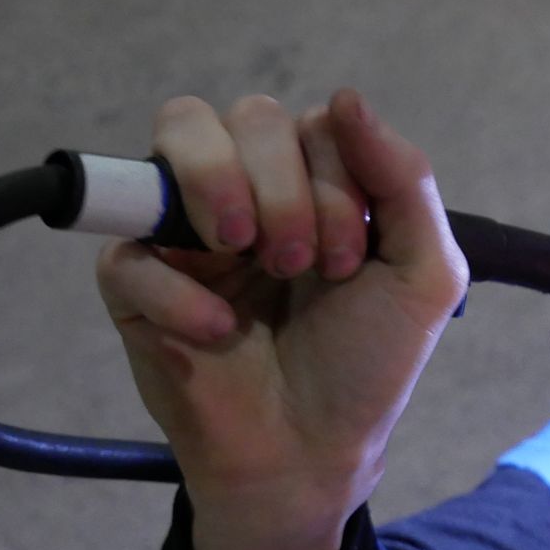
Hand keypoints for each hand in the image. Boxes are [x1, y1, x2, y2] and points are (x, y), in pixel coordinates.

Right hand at [96, 89, 467, 549]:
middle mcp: (247, 194)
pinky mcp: (134, 287)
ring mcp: (185, 232)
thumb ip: (404, 181)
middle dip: (286, 187)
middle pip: (246, 114)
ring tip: (254, 261)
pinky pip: (129, 248)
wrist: (311, 453)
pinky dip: (179, 292)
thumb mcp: (421, 273)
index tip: (348, 259)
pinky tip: (220, 333)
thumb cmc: (365, 364)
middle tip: (300, 264)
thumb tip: (346, 97)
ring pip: (176, 135)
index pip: (310, 122)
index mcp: (313, 185)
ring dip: (225, 191)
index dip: (334, 178)